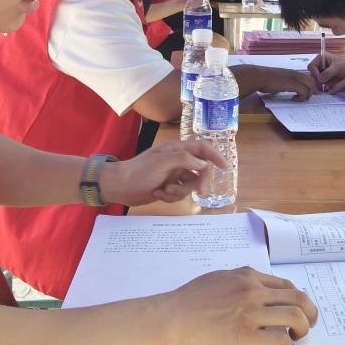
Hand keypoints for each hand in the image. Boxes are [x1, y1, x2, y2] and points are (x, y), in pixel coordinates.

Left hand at [103, 140, 228, 204]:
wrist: (120, 186)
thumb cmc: (140, 171)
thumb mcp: (163, 162)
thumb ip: (186, 160)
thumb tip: (204, 165)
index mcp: (176, 149)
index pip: (201, 149)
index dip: (215, 156)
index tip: (225, 167)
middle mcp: (177, 161)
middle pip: (199, 170)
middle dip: (198, 182)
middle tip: (201, 192)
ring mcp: (172, 174)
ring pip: (190, 184)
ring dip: (179, 191)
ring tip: (164, 191)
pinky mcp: (167, 187)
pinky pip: (179, 193)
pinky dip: (170, 196)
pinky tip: (158, 194)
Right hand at [157, 267, 317, 344]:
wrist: (171, 319)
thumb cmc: (188, 301)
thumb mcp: (218, 278)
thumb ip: (239, 282)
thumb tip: (255, 287)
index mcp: (247, 276)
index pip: (285, 284)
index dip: (297, 298)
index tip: (298, 309)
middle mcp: (253, 291)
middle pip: (298, 298)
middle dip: (310, 312)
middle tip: (310, 323)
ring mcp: (251, 313)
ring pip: (295, 317)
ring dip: (303, 328)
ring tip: (297, 337)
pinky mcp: (246, 336)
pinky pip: (280, 341)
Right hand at [244, 65, 314, 100]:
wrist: (259, 76)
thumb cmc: (266, 79)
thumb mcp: (280, 80)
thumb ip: (287, 83)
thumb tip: (290, 90)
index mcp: (294, 73)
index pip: (309, 78)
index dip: (309, 87)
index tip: (303, 94)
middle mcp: (296, 74)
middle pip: (313, 82)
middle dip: (310, 92)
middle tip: (301, 98)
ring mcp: (295, 78)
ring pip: (311, 86)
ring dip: (307, 95)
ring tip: (298, 99)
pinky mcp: (292, 84)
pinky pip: (304, 92)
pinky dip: (301, 98)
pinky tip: (293, 99)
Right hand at [307, 53, 344, 89]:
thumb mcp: (338, 68)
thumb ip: (328, 72)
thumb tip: (320, 79)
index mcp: (322, 57)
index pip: (312, 66)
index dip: (315, 73)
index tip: (320, 80)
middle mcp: (320, 64)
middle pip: (312, 73)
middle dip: (317, 80)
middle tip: (322, 87)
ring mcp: (322, 71)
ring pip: (315, 79)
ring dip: (319, 84)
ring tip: (326, 87)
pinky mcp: (325, 77)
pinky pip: (320, 83)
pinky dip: (323, 86)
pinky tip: (328, 87)